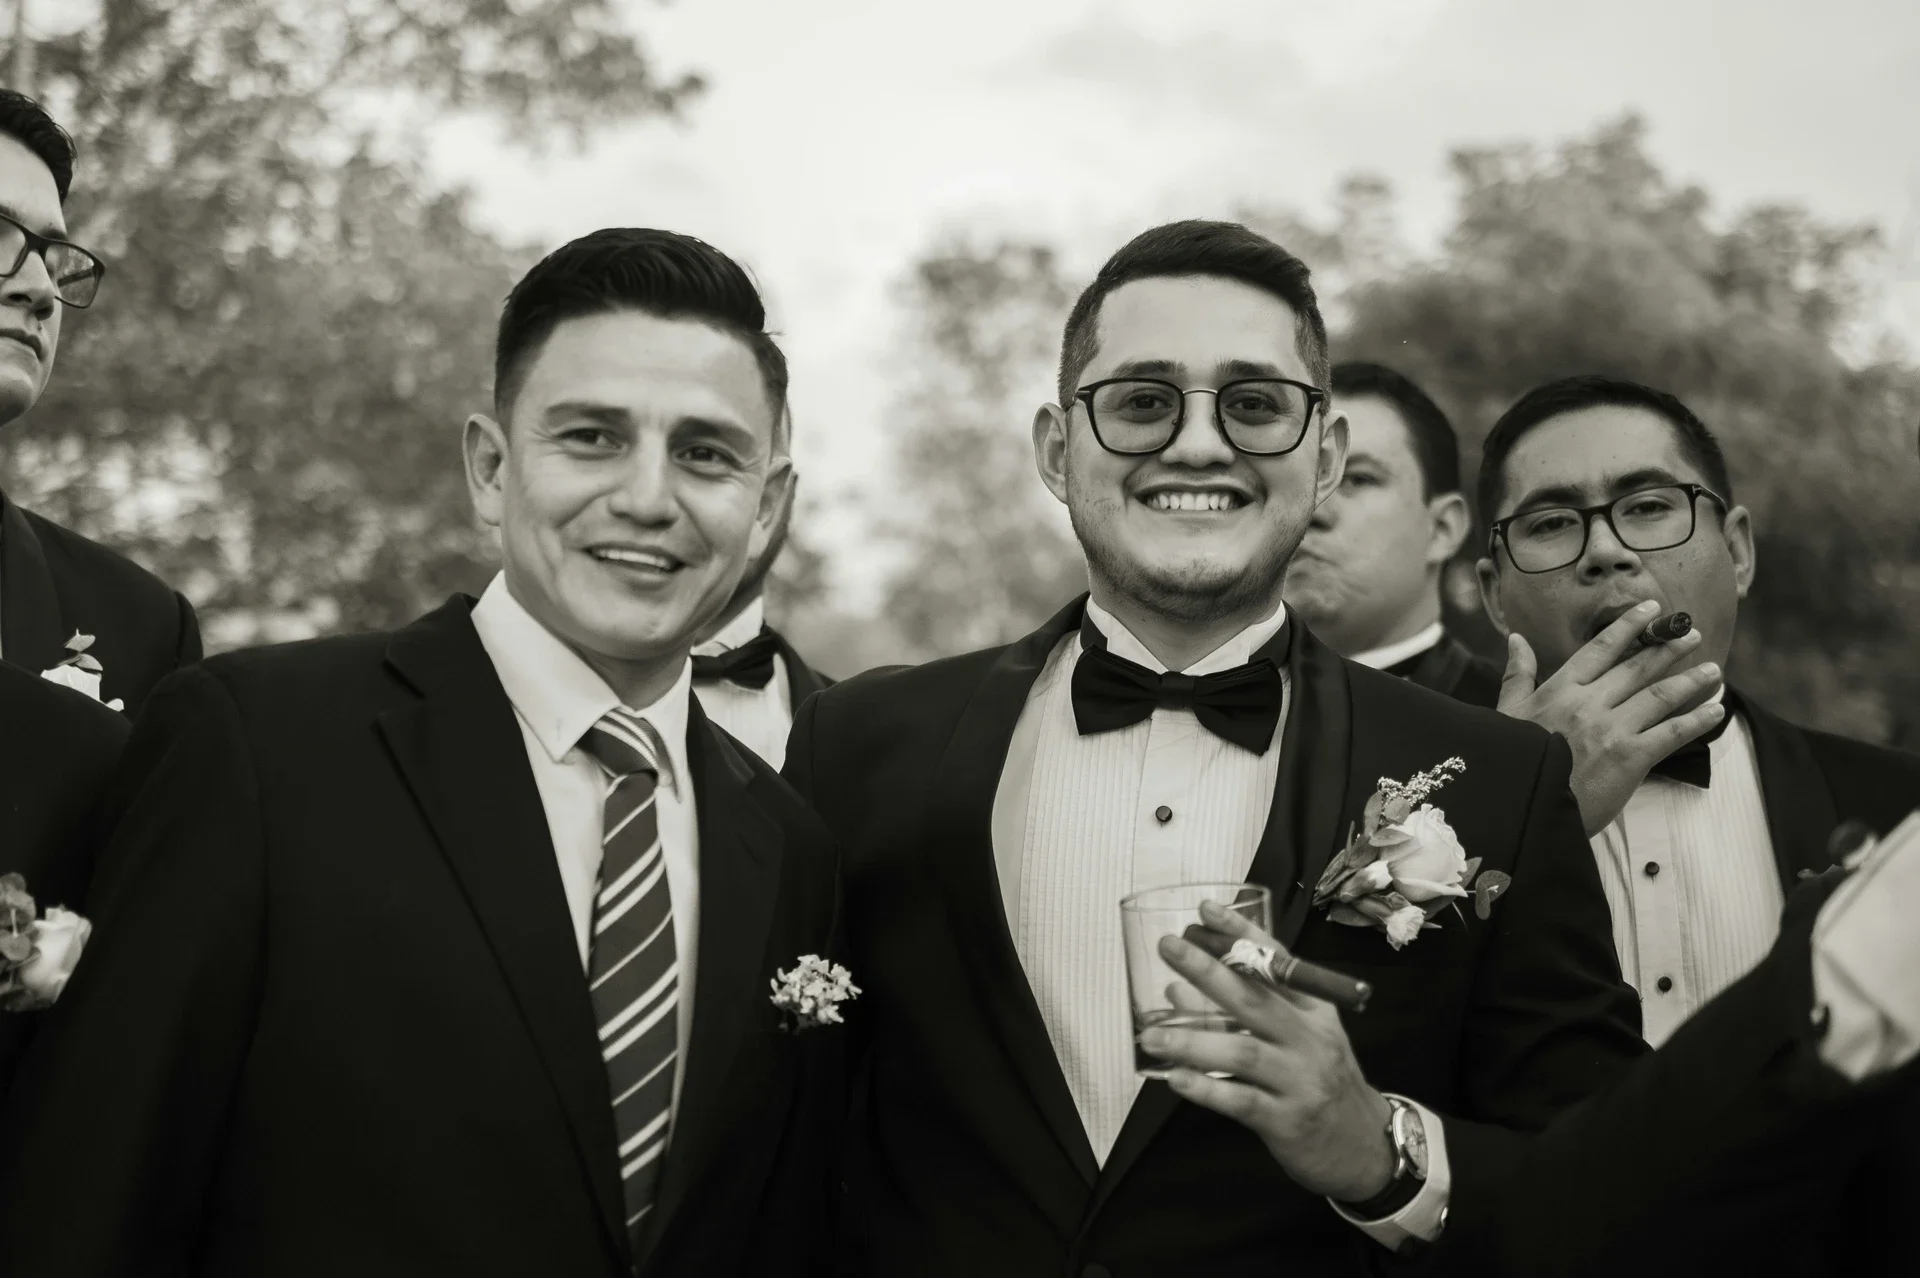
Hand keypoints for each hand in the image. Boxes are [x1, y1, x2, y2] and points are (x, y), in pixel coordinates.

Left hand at [1142, 901, 1394, 1201]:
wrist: (1366, 1148)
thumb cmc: (1323, 1082)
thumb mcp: (1302, 1038)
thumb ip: (1248, 1012)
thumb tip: (1178, 989)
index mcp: (1315, 1012)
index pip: (1279, 963)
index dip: (1243, 934)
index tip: (1206, 910)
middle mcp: (1309, 1040)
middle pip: (1255, 1000)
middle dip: (1209, 971)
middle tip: (1169, 948)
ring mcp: (1299, 1080)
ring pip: (1243, 1052)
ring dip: (1192, 1041)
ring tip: (1150, 1036)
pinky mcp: (1286, 1120)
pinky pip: (1241, 1101)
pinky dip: (1207, 1089)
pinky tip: (1175, 1079)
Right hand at [1497, 600, 1724, 834]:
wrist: (1519, 805)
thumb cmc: (1510, 762)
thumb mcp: (1507, 712)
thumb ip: (1518, 675)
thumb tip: (1516, 639)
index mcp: (1559, 690)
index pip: (1600, 649)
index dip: (1629, 626)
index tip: (1651, 610)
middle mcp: (1588, 703)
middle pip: (1637, 667)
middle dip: (1669, 648)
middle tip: (1693, 634)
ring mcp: (1610, 730)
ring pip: (1660, 695)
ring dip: (1691, 680)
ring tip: (1713, 670)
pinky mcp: (1629, 759)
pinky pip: (1671, 733)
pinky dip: (1697, 720)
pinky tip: (1715, 710)